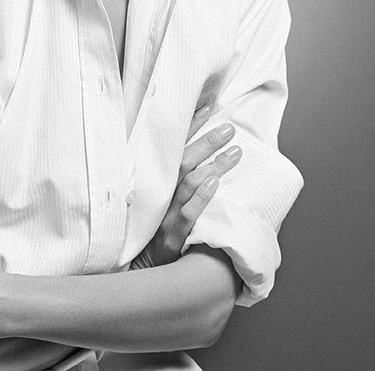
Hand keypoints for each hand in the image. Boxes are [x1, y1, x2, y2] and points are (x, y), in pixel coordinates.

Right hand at [133, 106, 241, 267]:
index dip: (189, 125)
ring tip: (235, 151)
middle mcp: (158, 192)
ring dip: (213, 164)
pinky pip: (187, 213)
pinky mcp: (173, 235)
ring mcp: (165, 213)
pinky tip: (215, 183)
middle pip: (182, 159)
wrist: (139, 267)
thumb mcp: (154, 198)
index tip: (206, 107)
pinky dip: (201, 197)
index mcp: (155, 180)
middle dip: (206, 141)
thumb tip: (197, 152)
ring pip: (188, 182)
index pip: (173, 146)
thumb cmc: (151, 229)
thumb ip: (171, 176)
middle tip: (228, 128)